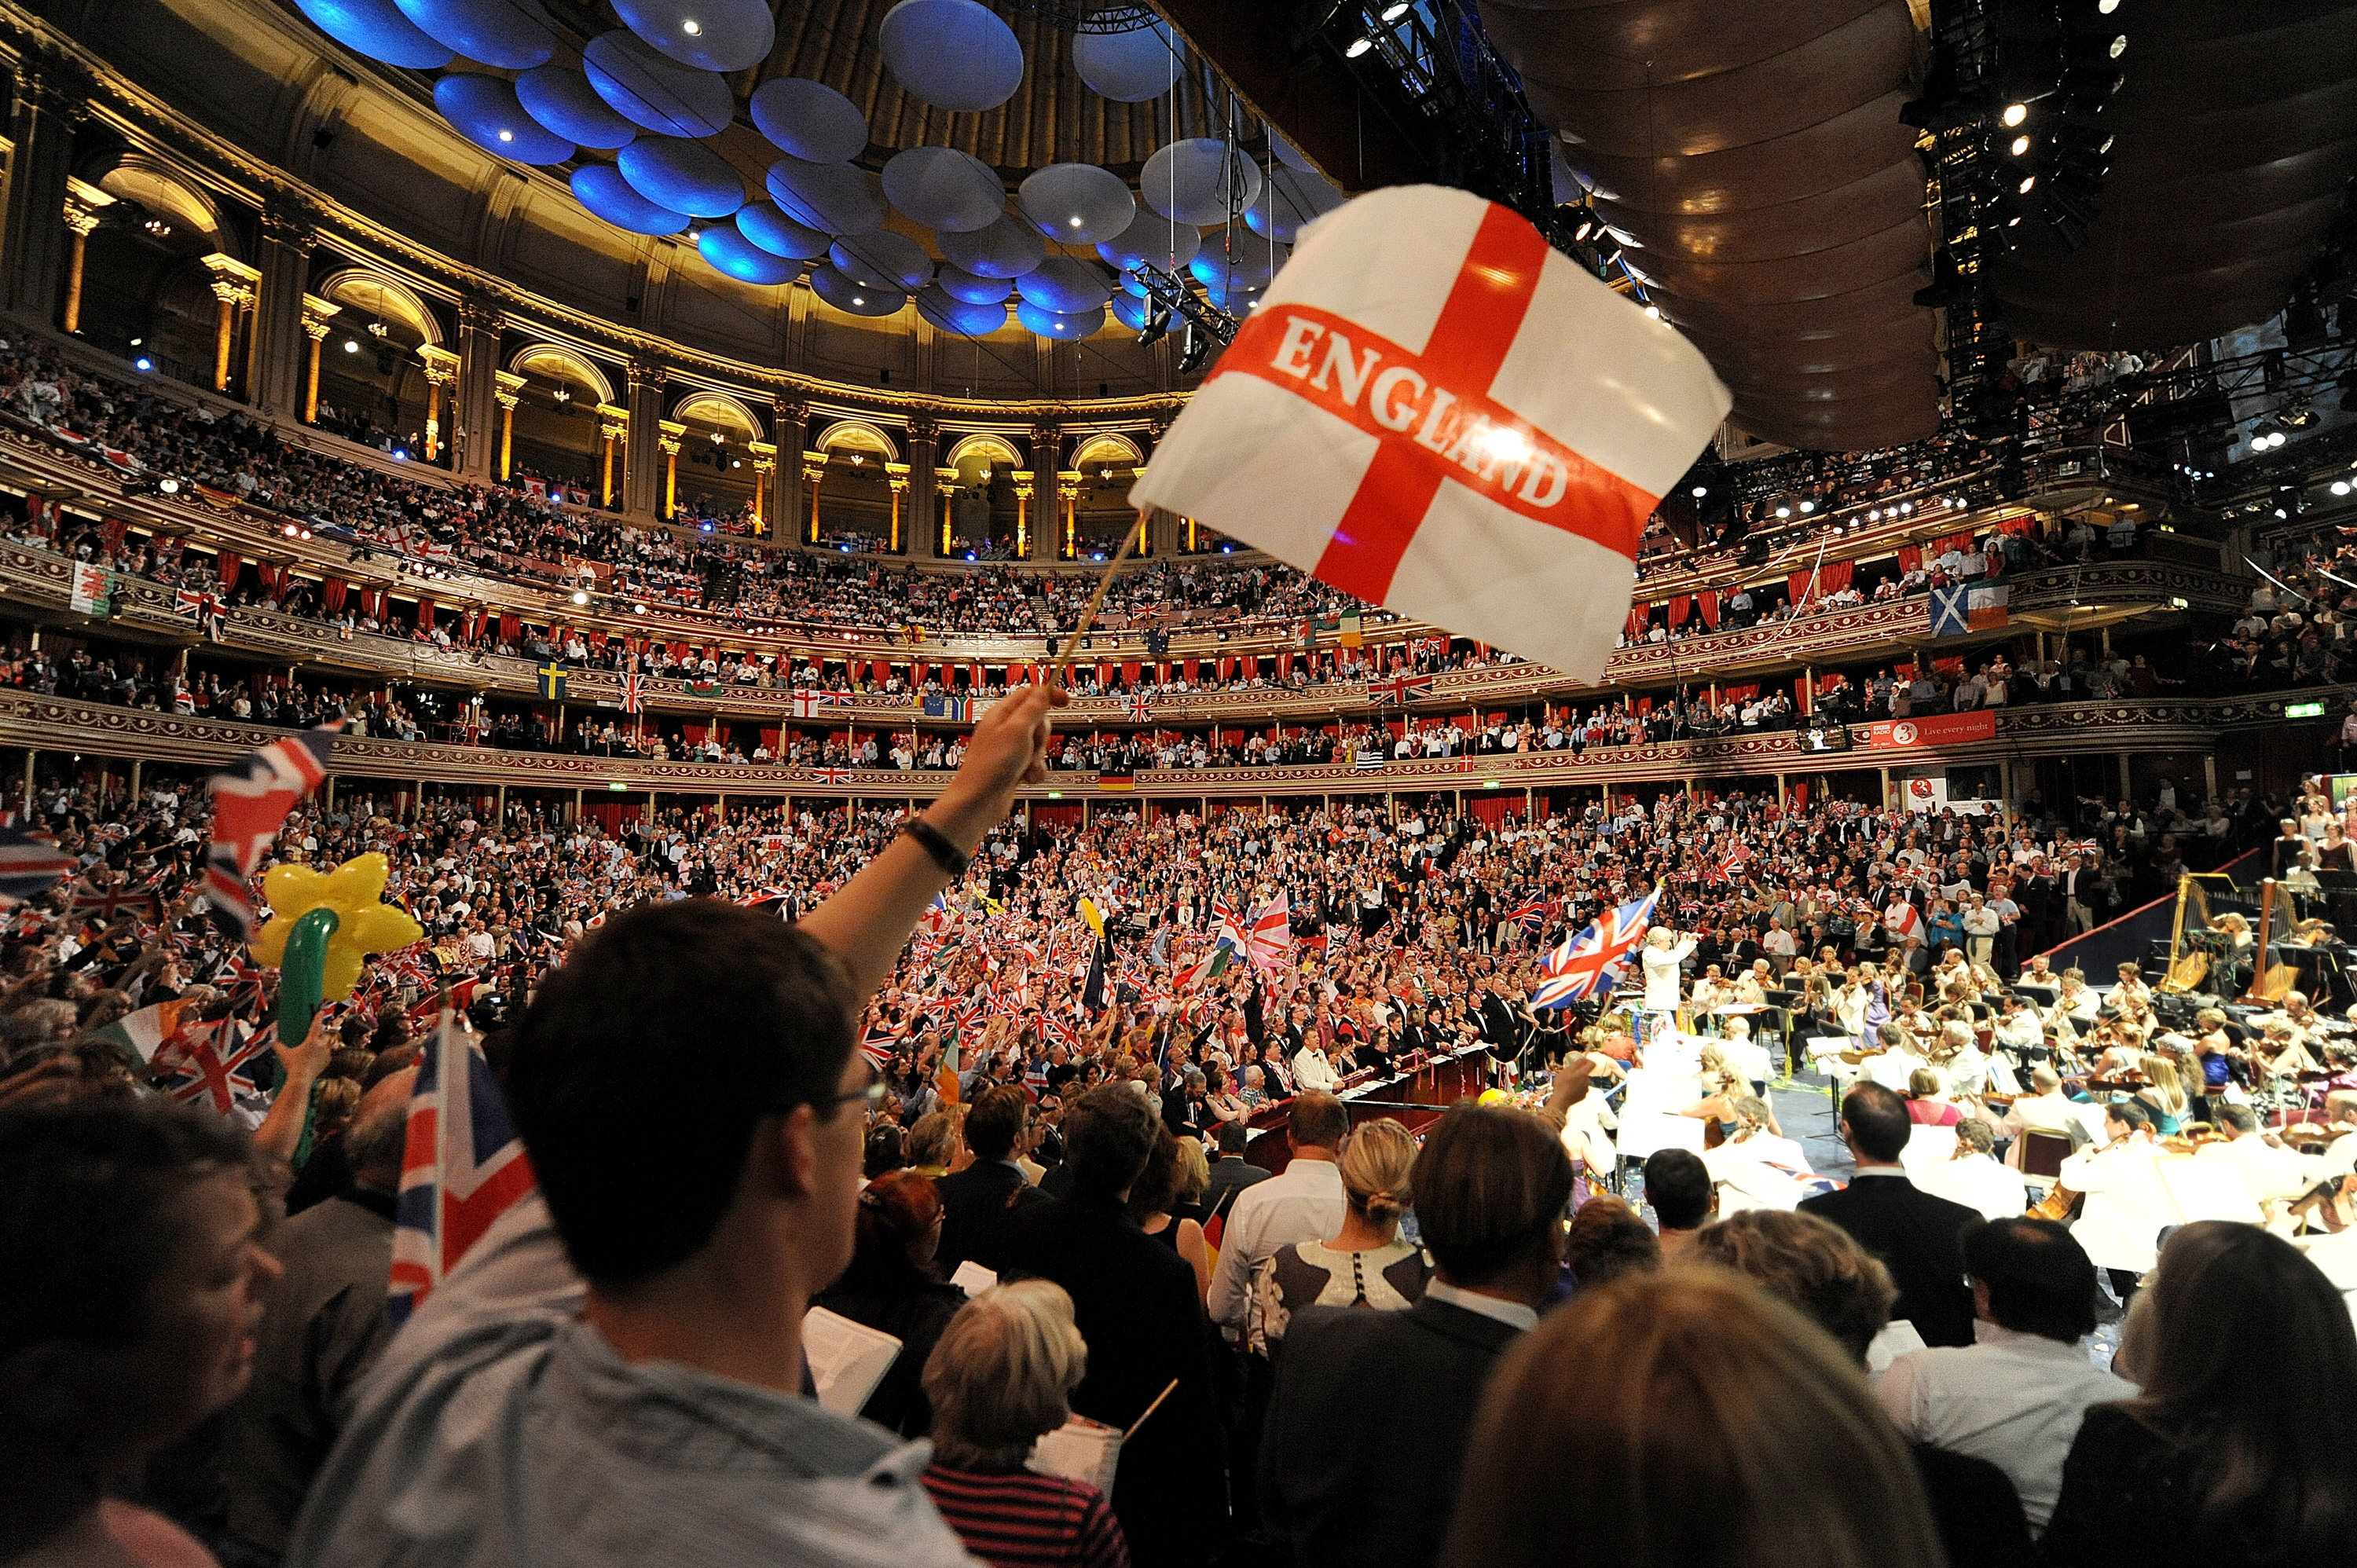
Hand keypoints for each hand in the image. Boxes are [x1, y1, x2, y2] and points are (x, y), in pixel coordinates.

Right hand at [275, 1005, 336, 1083]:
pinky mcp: (327, 1061)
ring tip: (316, 1048)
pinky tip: (318, 1057)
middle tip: (316, 1035)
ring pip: (328, 1044)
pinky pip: (328, 1054)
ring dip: (323, 1044)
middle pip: (324, 1035)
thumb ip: (278, 1046)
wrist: (302, 1079)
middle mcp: (321, 1046)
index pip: (315, 1026)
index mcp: (311, 1041)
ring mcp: (326, 1053)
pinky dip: (324, 1054)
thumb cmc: (292, 1066)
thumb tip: (272, 1042)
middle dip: (321, 1034)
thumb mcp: (283, 1054)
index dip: (317, 1018)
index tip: (321, 1011)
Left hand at [929, 683, 1066, 849]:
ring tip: (1025, 766)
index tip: (1065, 700)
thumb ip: (1032, 709)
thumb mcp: (1017, 731)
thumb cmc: (992, 766)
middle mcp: (1004, 730)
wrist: (979, 802)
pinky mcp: (1013, 767)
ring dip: (1038, 757)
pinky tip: (1025, 779)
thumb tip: (1042, 692)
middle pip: (1038, 720)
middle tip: (1031, 743)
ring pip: (1038, 745)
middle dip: (1041, 734)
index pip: (1029, 694)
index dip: (1048, 695)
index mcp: (1001, 714)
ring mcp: (1009, 750)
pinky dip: (1034, 771)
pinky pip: (1035, 763)